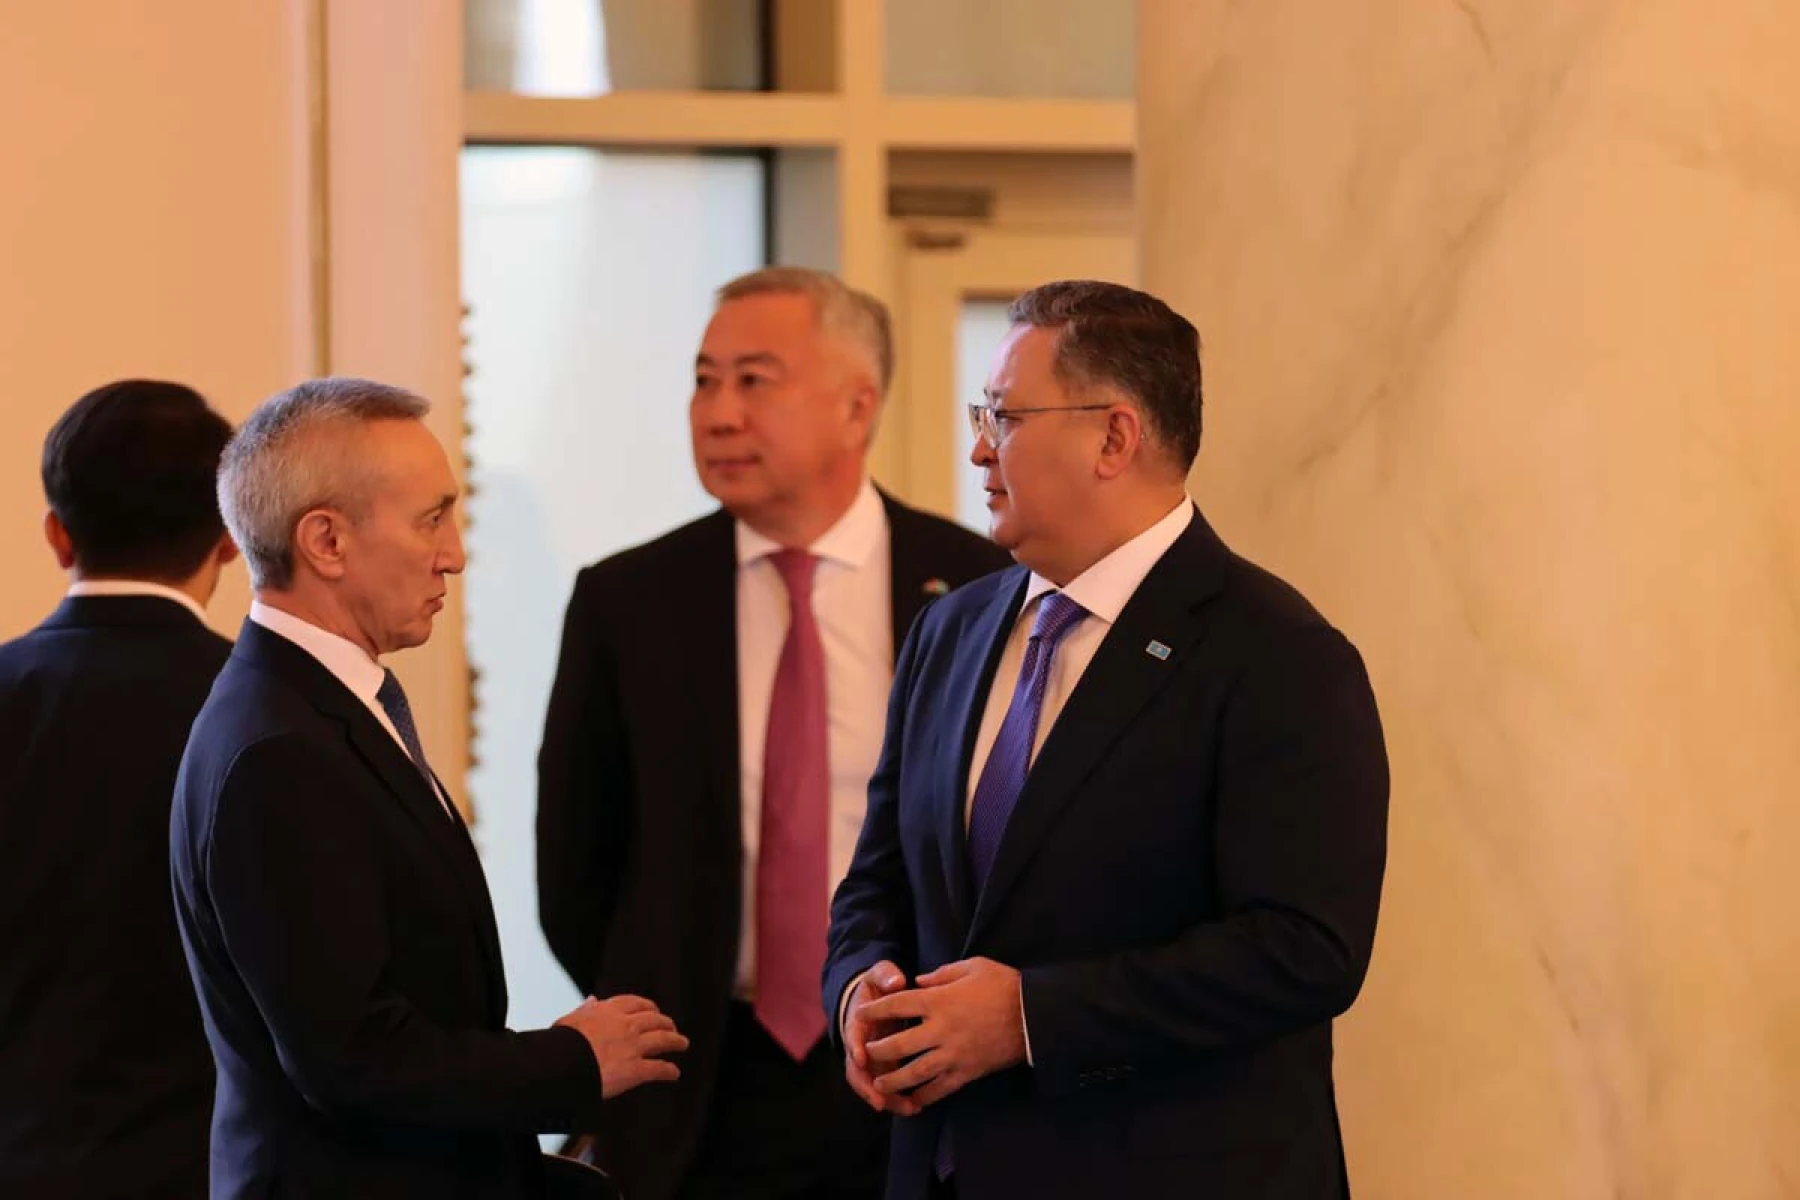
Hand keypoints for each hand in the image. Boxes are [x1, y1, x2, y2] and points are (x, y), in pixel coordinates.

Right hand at [555, 994, 687, 1098]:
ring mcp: (633, 1047)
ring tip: (682, 1044)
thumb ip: (584, 1010)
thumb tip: (593, 1000)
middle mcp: (625, 1025)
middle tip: (671, 1027)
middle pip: (655, 1019)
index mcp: (608, 1011)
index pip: (635, 1003)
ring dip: (675, 1041)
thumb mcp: (569, 1021)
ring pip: (663, 1040)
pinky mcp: (635, 1069)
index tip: (653, 1010)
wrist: (562, 1065)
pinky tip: (674, 1073)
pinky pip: (658, 1069)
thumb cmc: (560, 1044)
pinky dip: (668, 1070)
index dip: (648, 1007)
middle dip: (666, 1023)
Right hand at [842, 960, 920, 1115]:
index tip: (861, 1057)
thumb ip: (886, 975)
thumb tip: (896, 981)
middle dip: (867, 1088)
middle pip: (857, 1072)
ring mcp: (870, 1061)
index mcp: (857, 1023)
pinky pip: (887, 1088)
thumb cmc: (877, 986)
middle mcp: (859, 1047)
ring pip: (872, 1086)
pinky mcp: (883, 1068)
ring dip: (887, 1099)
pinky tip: (915, 1107)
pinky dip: (898, 1099)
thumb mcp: (879, 975)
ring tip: (908, 1109)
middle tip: (880, 1101)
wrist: (873, 998)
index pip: (852, 1037)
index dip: (854, 1047)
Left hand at [860, 957, 1024, 1108]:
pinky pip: (940, 1089)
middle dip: (878, 1049)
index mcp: (939, 1000)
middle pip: (898, 1044)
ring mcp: (953, 1054)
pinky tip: (913, 1100)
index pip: (897, 1005)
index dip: (875, 1008)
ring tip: (880, 1083)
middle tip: (866, 1052)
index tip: (861, 1012)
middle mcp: (941, 1029)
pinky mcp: (967, 1072)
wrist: (1035, 1016)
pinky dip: (924, 1096)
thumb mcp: (973, 966)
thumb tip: (918, 981)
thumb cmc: (1004, 985)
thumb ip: (941, 974)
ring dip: (893, 1079)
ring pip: (914, 1073)